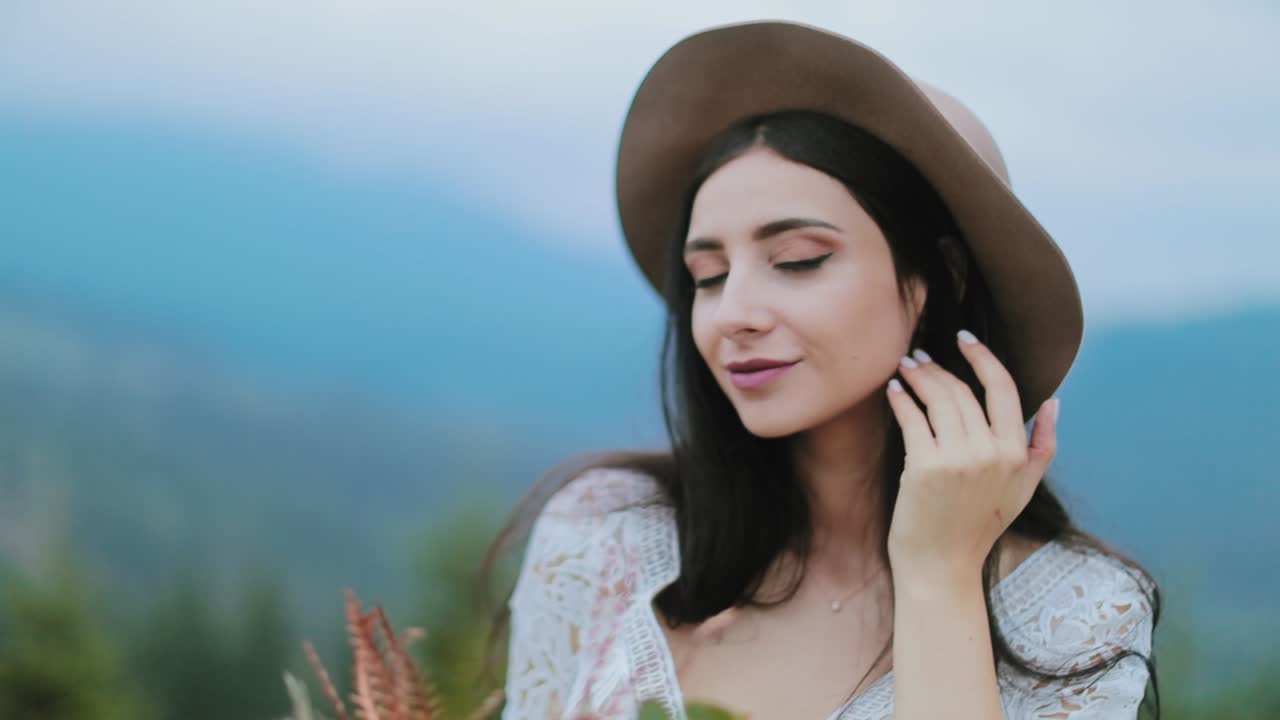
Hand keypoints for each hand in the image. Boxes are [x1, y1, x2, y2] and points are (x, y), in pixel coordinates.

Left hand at [884, 329, 1058, 587]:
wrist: (942, 567)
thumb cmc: (978, 526)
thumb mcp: (1024, 489)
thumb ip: (1043, 446)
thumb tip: (1055, 403)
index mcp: (1016, 453)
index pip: (1003, 389)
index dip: (983, 357)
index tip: (964, 338)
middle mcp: (991, 452)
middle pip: (963, 391)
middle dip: (939, 367)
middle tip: (918, 355)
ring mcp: (957, 459)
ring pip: (938, 399)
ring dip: (918, 376)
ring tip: (905, 366)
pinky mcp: (924, 467)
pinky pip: (912, 419)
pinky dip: (901, 400)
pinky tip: (893, 391)